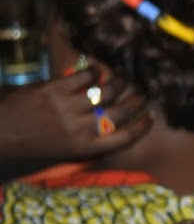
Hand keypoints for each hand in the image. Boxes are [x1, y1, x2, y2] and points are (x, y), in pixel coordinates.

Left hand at [0, 66, 150, 169]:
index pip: (125, 137)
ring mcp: (68, 107)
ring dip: (120, 84)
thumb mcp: (64, 151)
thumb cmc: (32, 144)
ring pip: (107, 92)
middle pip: (121, 113)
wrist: (1, 131)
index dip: (141, 127)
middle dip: (137, 103)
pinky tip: (99, 71)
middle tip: (144, 96)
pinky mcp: (56, 90)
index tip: (149, 119)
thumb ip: (88, 142)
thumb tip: (110, 130)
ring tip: (125, 81)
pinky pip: (85, 78)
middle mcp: (81, 128)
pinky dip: (95, 73)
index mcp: (85, 147)